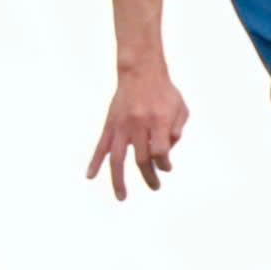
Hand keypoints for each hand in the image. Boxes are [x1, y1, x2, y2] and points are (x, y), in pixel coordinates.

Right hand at [88, 67, 189, 199]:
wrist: (141, 73)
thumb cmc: (164, 92)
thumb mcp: (180, 108)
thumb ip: (177, 130)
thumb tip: (167, 153)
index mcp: (159, 120)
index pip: (160, 151)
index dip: (164, 164)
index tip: (166, 167)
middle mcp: (139, 125)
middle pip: (142, 158)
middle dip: (149, 176)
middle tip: (155, 187)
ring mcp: (122, 126)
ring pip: (117, 159)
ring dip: (119, 180)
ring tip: (122, 196)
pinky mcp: (110, 125)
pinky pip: (100, 147)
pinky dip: (94, 162)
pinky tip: (90, 176)